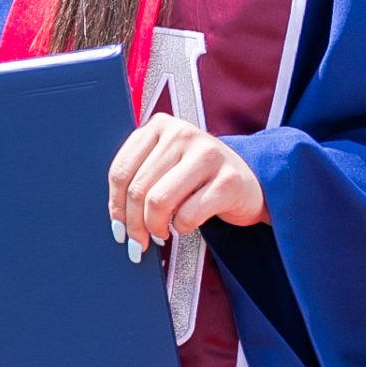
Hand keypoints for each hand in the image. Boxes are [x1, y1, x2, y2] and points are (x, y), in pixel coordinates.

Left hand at [109, 116, 266, 254]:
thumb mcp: (166, 165)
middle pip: (139, 189)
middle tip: (138, 241)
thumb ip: (140, 178)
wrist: (250, 182)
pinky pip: (188, 215)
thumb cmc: (199, 177)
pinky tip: (185, 226)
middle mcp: (183, 133)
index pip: (121, 171)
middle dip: (134, 224)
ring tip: (160, 234)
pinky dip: (182, 228)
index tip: (118, 226)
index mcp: (160, 125)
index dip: (115, 205)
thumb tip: (117, 218)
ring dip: (155, 227)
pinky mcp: (227, 179)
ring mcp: (208, 154)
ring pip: (159, 202)